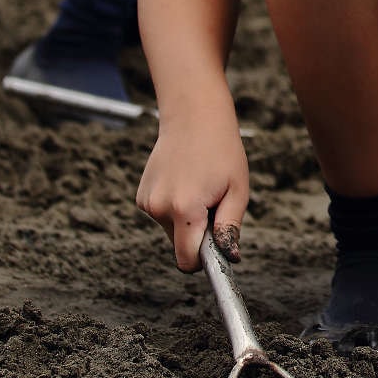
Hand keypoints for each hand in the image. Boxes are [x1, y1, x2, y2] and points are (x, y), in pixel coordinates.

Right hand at [136, 119, 249, 272]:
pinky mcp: (141, 196)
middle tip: (212, 202)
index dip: (203, 260)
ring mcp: (146, 202)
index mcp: (184, 209)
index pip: (187, 260)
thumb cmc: (221, 152)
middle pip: (180, 245)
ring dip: (186, 219)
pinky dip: (174, 207)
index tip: (215, 249)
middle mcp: (159, 208)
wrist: (194, 117)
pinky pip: (162, 215)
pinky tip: (184, 181)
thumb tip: (229, 257)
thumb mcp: (237, 190)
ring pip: (172, 230)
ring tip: (198, 186)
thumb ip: (230, 228)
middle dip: (197, 234)